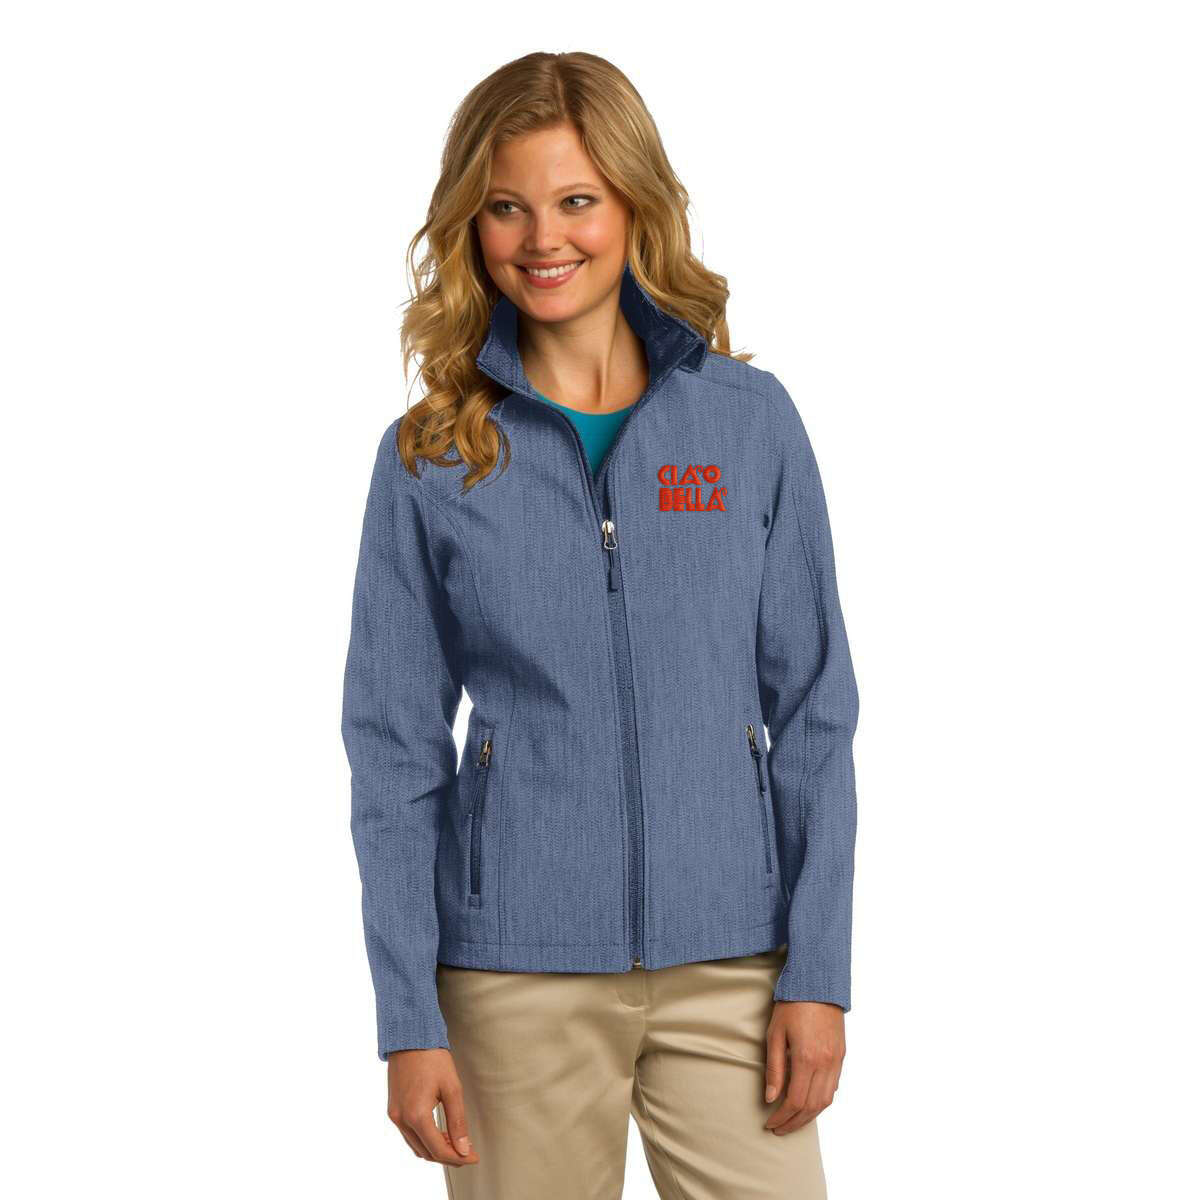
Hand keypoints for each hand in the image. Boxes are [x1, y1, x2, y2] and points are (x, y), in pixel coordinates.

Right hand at [387, 1048, 479, 1165]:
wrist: (409, 1038)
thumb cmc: (432, 1058)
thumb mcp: (452, 1088)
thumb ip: (457, 1121)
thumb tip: (464, 1149)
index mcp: (416, 1115)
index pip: (438, 1150)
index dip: (458, 1158)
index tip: (474, 1157)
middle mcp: (401, 1119)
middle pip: (426, 1152)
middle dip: (448, 1156)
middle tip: (468, 1152)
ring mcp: (395, 1116)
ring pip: (417, 1146)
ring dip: (436, 1149)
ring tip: (457, 1142)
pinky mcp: (393, 1110)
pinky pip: (409, 1135)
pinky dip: (425, 1139)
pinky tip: (440, 1132)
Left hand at [762, 1001, 844, 1134]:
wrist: (818, 984)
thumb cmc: (792, 1005)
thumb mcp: (775, 1034)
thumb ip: (774, 1068)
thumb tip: (770, 1098)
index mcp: (807, 1059)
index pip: (795, 1101)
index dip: (782, 1117)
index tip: (770, 1123)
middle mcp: (825, 1063)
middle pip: (812, 1107)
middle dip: (794, 1122)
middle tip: (779, 1129)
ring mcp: (836, 1061)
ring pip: (826, 1101)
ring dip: (809, 1116)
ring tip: (793, 1121)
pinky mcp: (841, 1056)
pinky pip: (833, 1087)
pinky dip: (821, 1101)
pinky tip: (809, 1103)